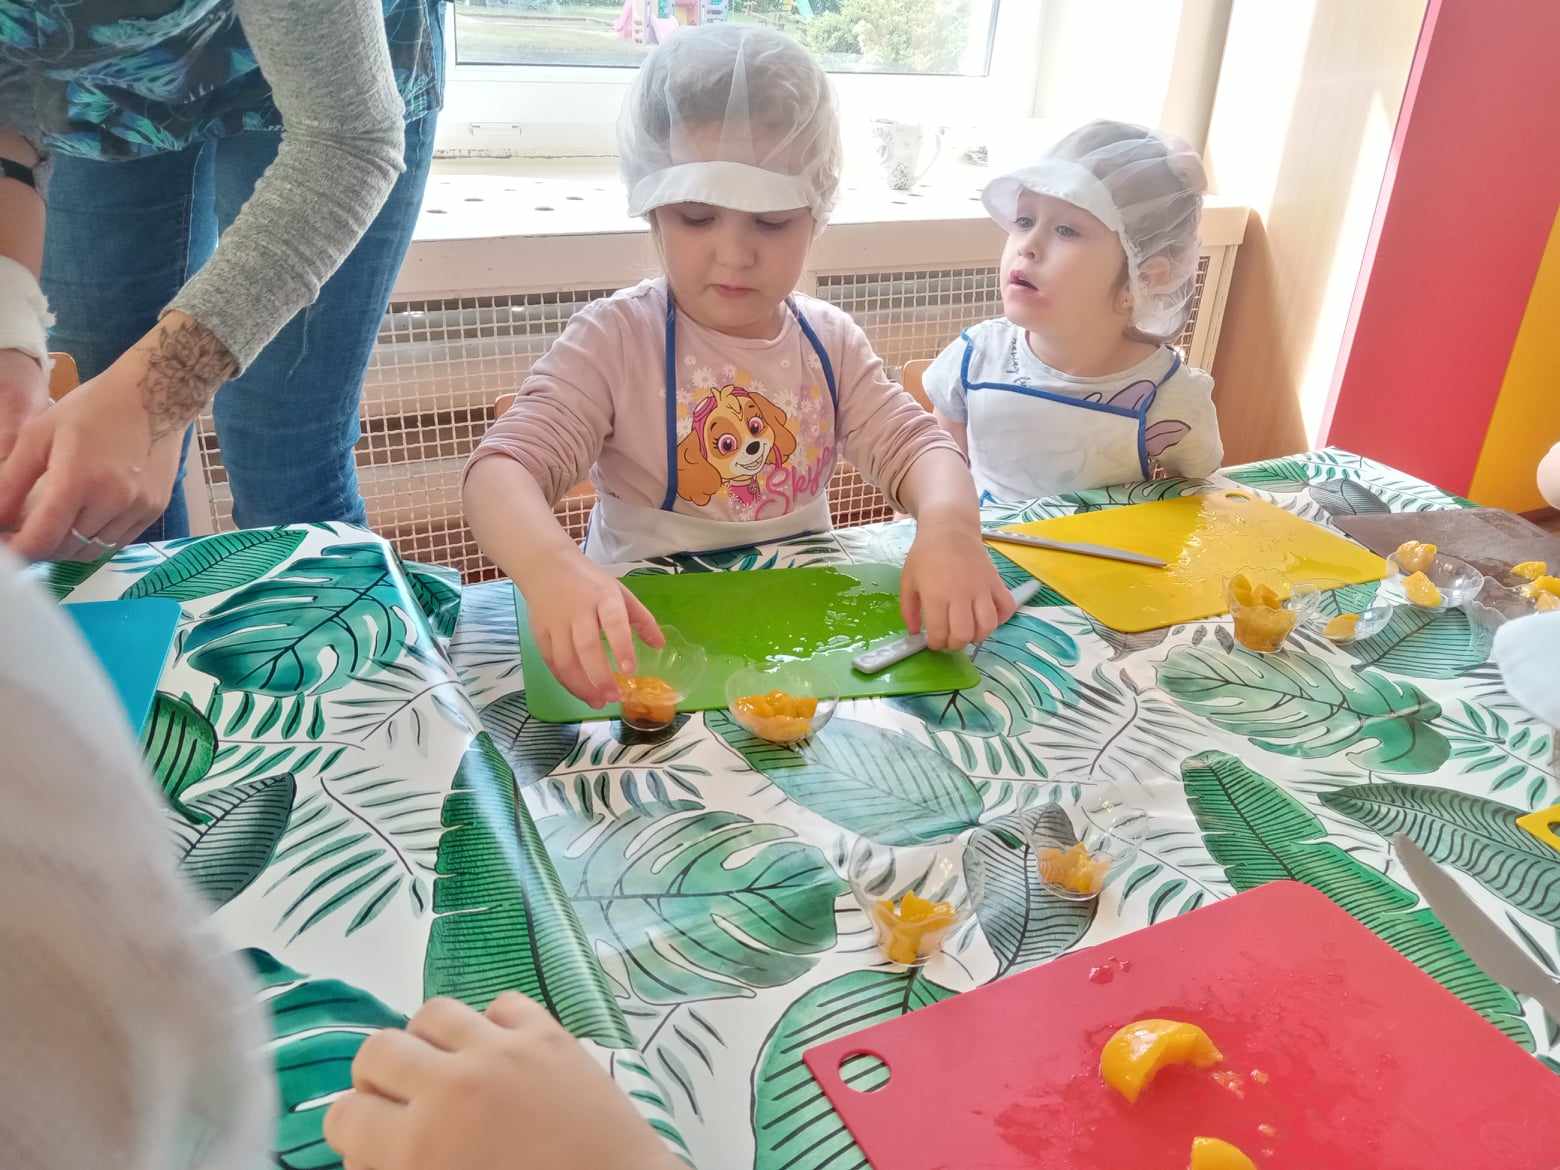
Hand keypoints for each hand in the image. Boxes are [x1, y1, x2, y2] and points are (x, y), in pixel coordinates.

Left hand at [0, 312, 229, 561]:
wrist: (157, 396)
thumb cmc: (93, 408)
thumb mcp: (39, 435)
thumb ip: (11, 481)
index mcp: (78, 480)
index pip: (41, 540)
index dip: (18, 550)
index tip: (7, 543)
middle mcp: (112, 501)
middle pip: (66, 550)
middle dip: (41, 547)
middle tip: (28, 530)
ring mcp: (138, 508)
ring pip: (93, 551)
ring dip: (69, 546)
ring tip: (57, 526)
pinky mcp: (155, 510)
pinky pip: (118, 541)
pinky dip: (96, 539)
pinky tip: (87, 518)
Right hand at [325, 994, 681, 1169]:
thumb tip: (372, 1148)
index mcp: (416, 1147)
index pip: (345, 1115)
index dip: (351, 1130)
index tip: (369, 1139)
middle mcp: (451, 1087)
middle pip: (378, 1050)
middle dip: (378, 1078)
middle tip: (400, 1101)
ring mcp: (503, 1051)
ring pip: (433, 1012)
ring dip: (430, 1042)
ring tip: (446, 1068)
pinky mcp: (549, 1034)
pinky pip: (501, 1003)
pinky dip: (492, 1024)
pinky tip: (500, 1053)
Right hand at [521, 550, 662, 706]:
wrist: (545, 565)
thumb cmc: (589, 582)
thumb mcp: (619, 591)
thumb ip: (641, 619)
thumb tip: (660, 645)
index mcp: (603, 597)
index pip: (613, 622)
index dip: (622, 647)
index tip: (630, 671)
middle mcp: (578, 610)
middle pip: (586, 647)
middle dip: (599, 676)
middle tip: (613, 697)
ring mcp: (556, 622)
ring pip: (565, 660)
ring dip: (581, 685)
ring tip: (598, 702)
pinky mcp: (539, 633)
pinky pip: (551, 662)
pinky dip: (565, 681)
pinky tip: (580, 692)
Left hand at [901, 519, 1015, 649]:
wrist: (949, 528)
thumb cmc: (925, 554)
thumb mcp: (908, 581)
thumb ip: (909, 610)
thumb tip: (914, 633)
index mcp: (936, 595)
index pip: (940, 633)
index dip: (936, 644)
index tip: (933, 642)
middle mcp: (961, 594)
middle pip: (964, 634)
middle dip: (956, 644)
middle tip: (950, 639)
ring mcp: (982, 589)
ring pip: (987, 626)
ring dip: (978, 635)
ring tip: (968, 631)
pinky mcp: (996, 582)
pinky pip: (1007, 607)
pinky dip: (1001, 618)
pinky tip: (988, 617)